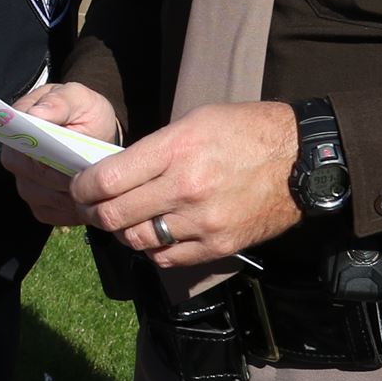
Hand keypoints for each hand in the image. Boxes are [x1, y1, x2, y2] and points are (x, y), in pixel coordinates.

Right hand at [2, 80, 122, 226]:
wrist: (94, 130)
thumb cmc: (82, 111)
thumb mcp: (77, 97)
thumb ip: (59, 102)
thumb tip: (36, 114)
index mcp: (17, 129)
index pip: (23, 151)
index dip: (47, 160)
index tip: (73, 161)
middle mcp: (15, 160)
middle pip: (35, 180)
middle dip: (66, 180)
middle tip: (93, 175)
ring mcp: (25, 184)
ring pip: (45, 200)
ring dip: (72, 197)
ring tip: (96, 187)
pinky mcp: (39, 205)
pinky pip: (52, 214)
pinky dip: (73, 211)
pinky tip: (90, 200)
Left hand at [69, 99, 302, 269]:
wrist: (302, 161)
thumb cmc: (246, 132)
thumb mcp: (194, 122)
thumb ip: (154, 149)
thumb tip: (117, 172)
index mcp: (175, 150)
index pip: (107, 179)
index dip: (82, 187)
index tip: (79, 187)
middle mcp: (184, 188)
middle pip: (114, 215)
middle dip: (93, 213)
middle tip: (91, 208)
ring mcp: (202, 222)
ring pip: (137, 240)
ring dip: (123, 233)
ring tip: (124, 221)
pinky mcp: (218, 246)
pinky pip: (166, 258)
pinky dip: (153, 249)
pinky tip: (156, 235)